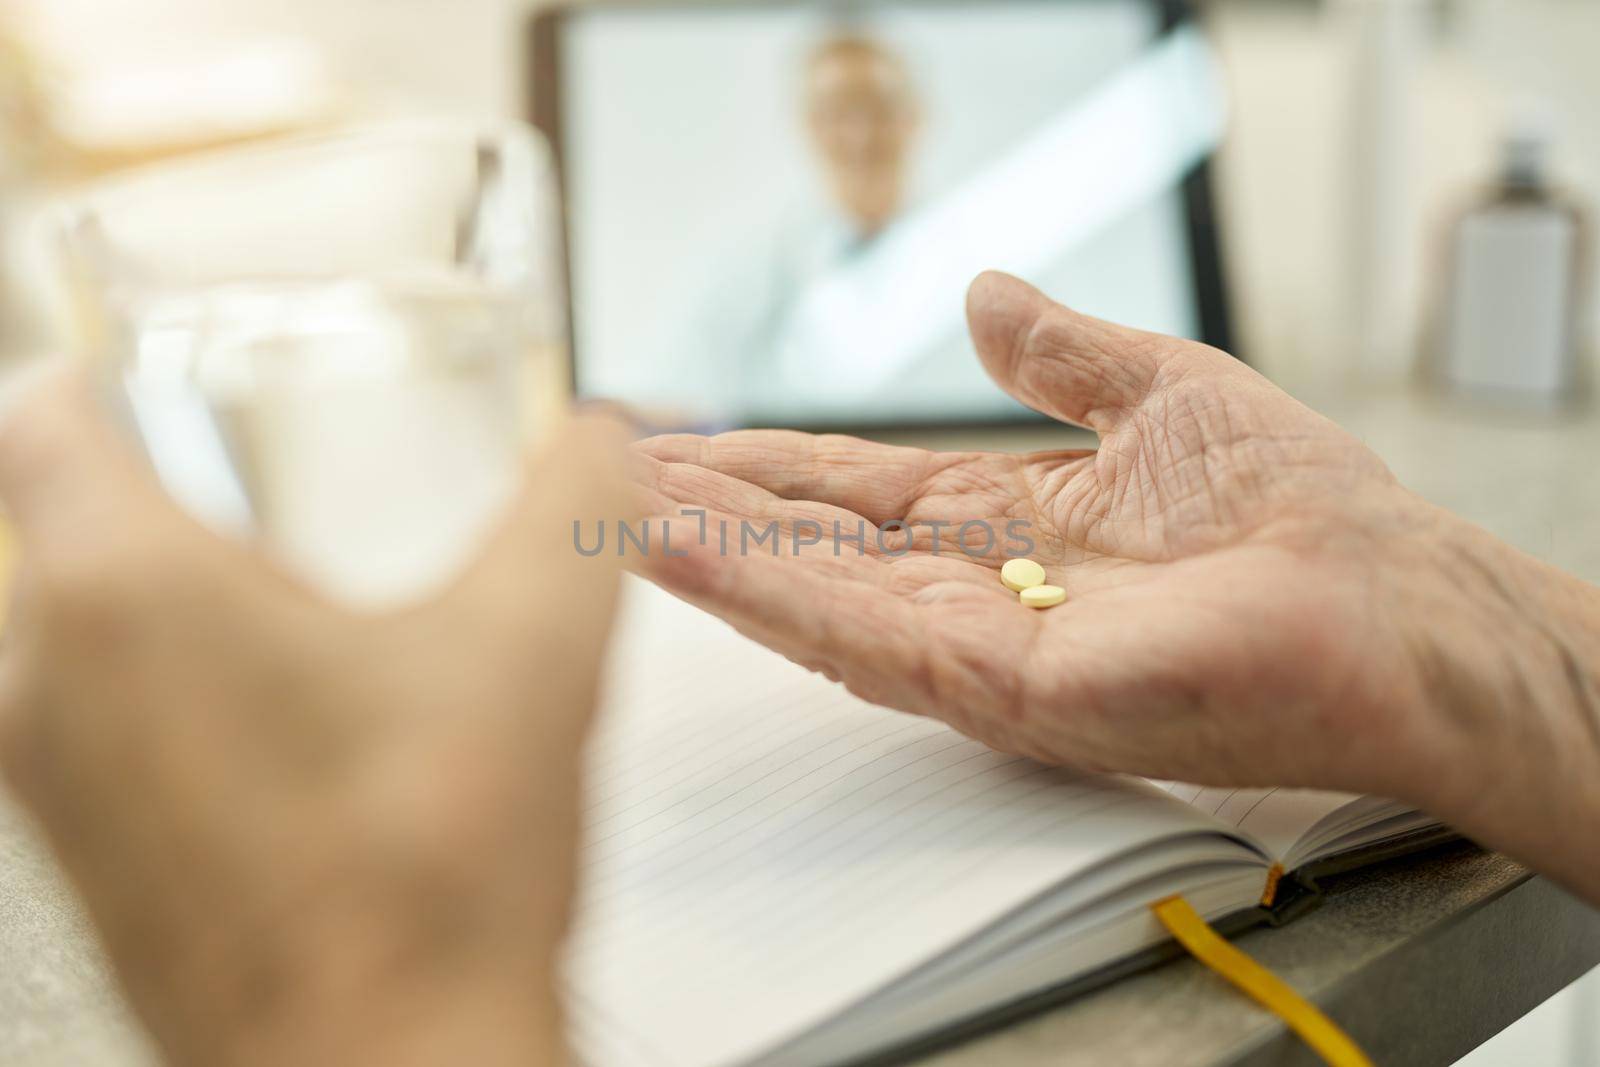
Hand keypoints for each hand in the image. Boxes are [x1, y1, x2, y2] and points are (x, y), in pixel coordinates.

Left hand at [0, 372, 630, 1066]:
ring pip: (62, 634)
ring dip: (150, 601)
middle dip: (149, 493)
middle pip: (53, 524)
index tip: (150, 370)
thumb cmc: (427, 884)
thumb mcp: (536, 646)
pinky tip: (281, 735)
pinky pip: (86, 731)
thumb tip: (613, 433)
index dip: (99, 370)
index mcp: (131, 594)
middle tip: (257, 493)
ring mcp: (53, 786)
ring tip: (278, 612)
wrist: (393, 1066)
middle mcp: (53, 683)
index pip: (47, 414)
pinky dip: (156, 699)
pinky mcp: (84, 861)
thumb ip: (579, 504)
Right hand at [637, 272, 1599, 900]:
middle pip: (808, 547)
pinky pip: (861, 640)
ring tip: (609, 511)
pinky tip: (683, 555)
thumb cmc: (1294, 509)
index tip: (674, 437)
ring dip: (706, 555)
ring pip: (809, 596)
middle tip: (600, 476)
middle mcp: (972, 589)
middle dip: (706, 511)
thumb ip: (1060, 352)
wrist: (1387, 599)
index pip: (848, 491)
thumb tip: (978, 291)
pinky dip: (765, 597)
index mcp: (999, 522)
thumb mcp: (1159, 392)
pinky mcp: (1000, 688)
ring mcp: (978, 643)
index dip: (759, 465)